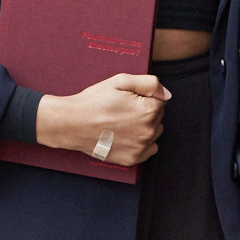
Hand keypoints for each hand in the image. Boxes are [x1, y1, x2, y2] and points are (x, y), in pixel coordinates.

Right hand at [35, 74, 170, 165]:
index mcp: (148, 110)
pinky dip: (141, 143)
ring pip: (154, 133)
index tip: (128, 99)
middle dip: (145, 111)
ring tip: (123, 122)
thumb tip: (166, 94)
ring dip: (144, 127)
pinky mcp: (132, 159)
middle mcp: (148, 131)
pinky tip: (126, 136)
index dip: (144, 97)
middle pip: (158, 117)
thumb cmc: (95, 101)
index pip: (160, 101)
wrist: (73, 123)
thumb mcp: (120, 81)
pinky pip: (149, 149)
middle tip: (123, 109)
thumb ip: (149, 83)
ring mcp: (140, 147)